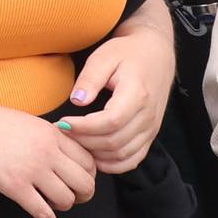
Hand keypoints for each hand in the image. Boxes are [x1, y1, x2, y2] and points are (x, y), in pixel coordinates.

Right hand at [0, 95, 97, 217]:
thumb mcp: (26, 120)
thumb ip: (50, 136)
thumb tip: (68, 154)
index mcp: (50, 133)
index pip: (89, 161)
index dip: (88, 175)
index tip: (80, 179)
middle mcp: (45, 151)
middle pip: (85, 183)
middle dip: (82, 194)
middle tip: (72, 195)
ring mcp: (30, 170)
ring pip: (67, 200)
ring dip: (62, 206)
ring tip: (51, 202)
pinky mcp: (14, 187)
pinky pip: (44, 213)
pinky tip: (41, 213)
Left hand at [58, 14, 170, 172]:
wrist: (156, 55)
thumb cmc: (127, 53)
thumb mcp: (105, 56)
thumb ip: (90, 78)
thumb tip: (76, 101)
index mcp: (137, 95)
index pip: (110, 121)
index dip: (84, 127)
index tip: (62, 123)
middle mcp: (148, 116)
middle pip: (115, 142)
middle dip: (84, 141)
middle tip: (62, 133)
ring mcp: (151, 129)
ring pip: (123, 155)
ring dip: (96, 154)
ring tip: (74, 143)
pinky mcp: (150, 135)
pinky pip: (133, 159)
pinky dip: (113, 164)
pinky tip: (94, 157)